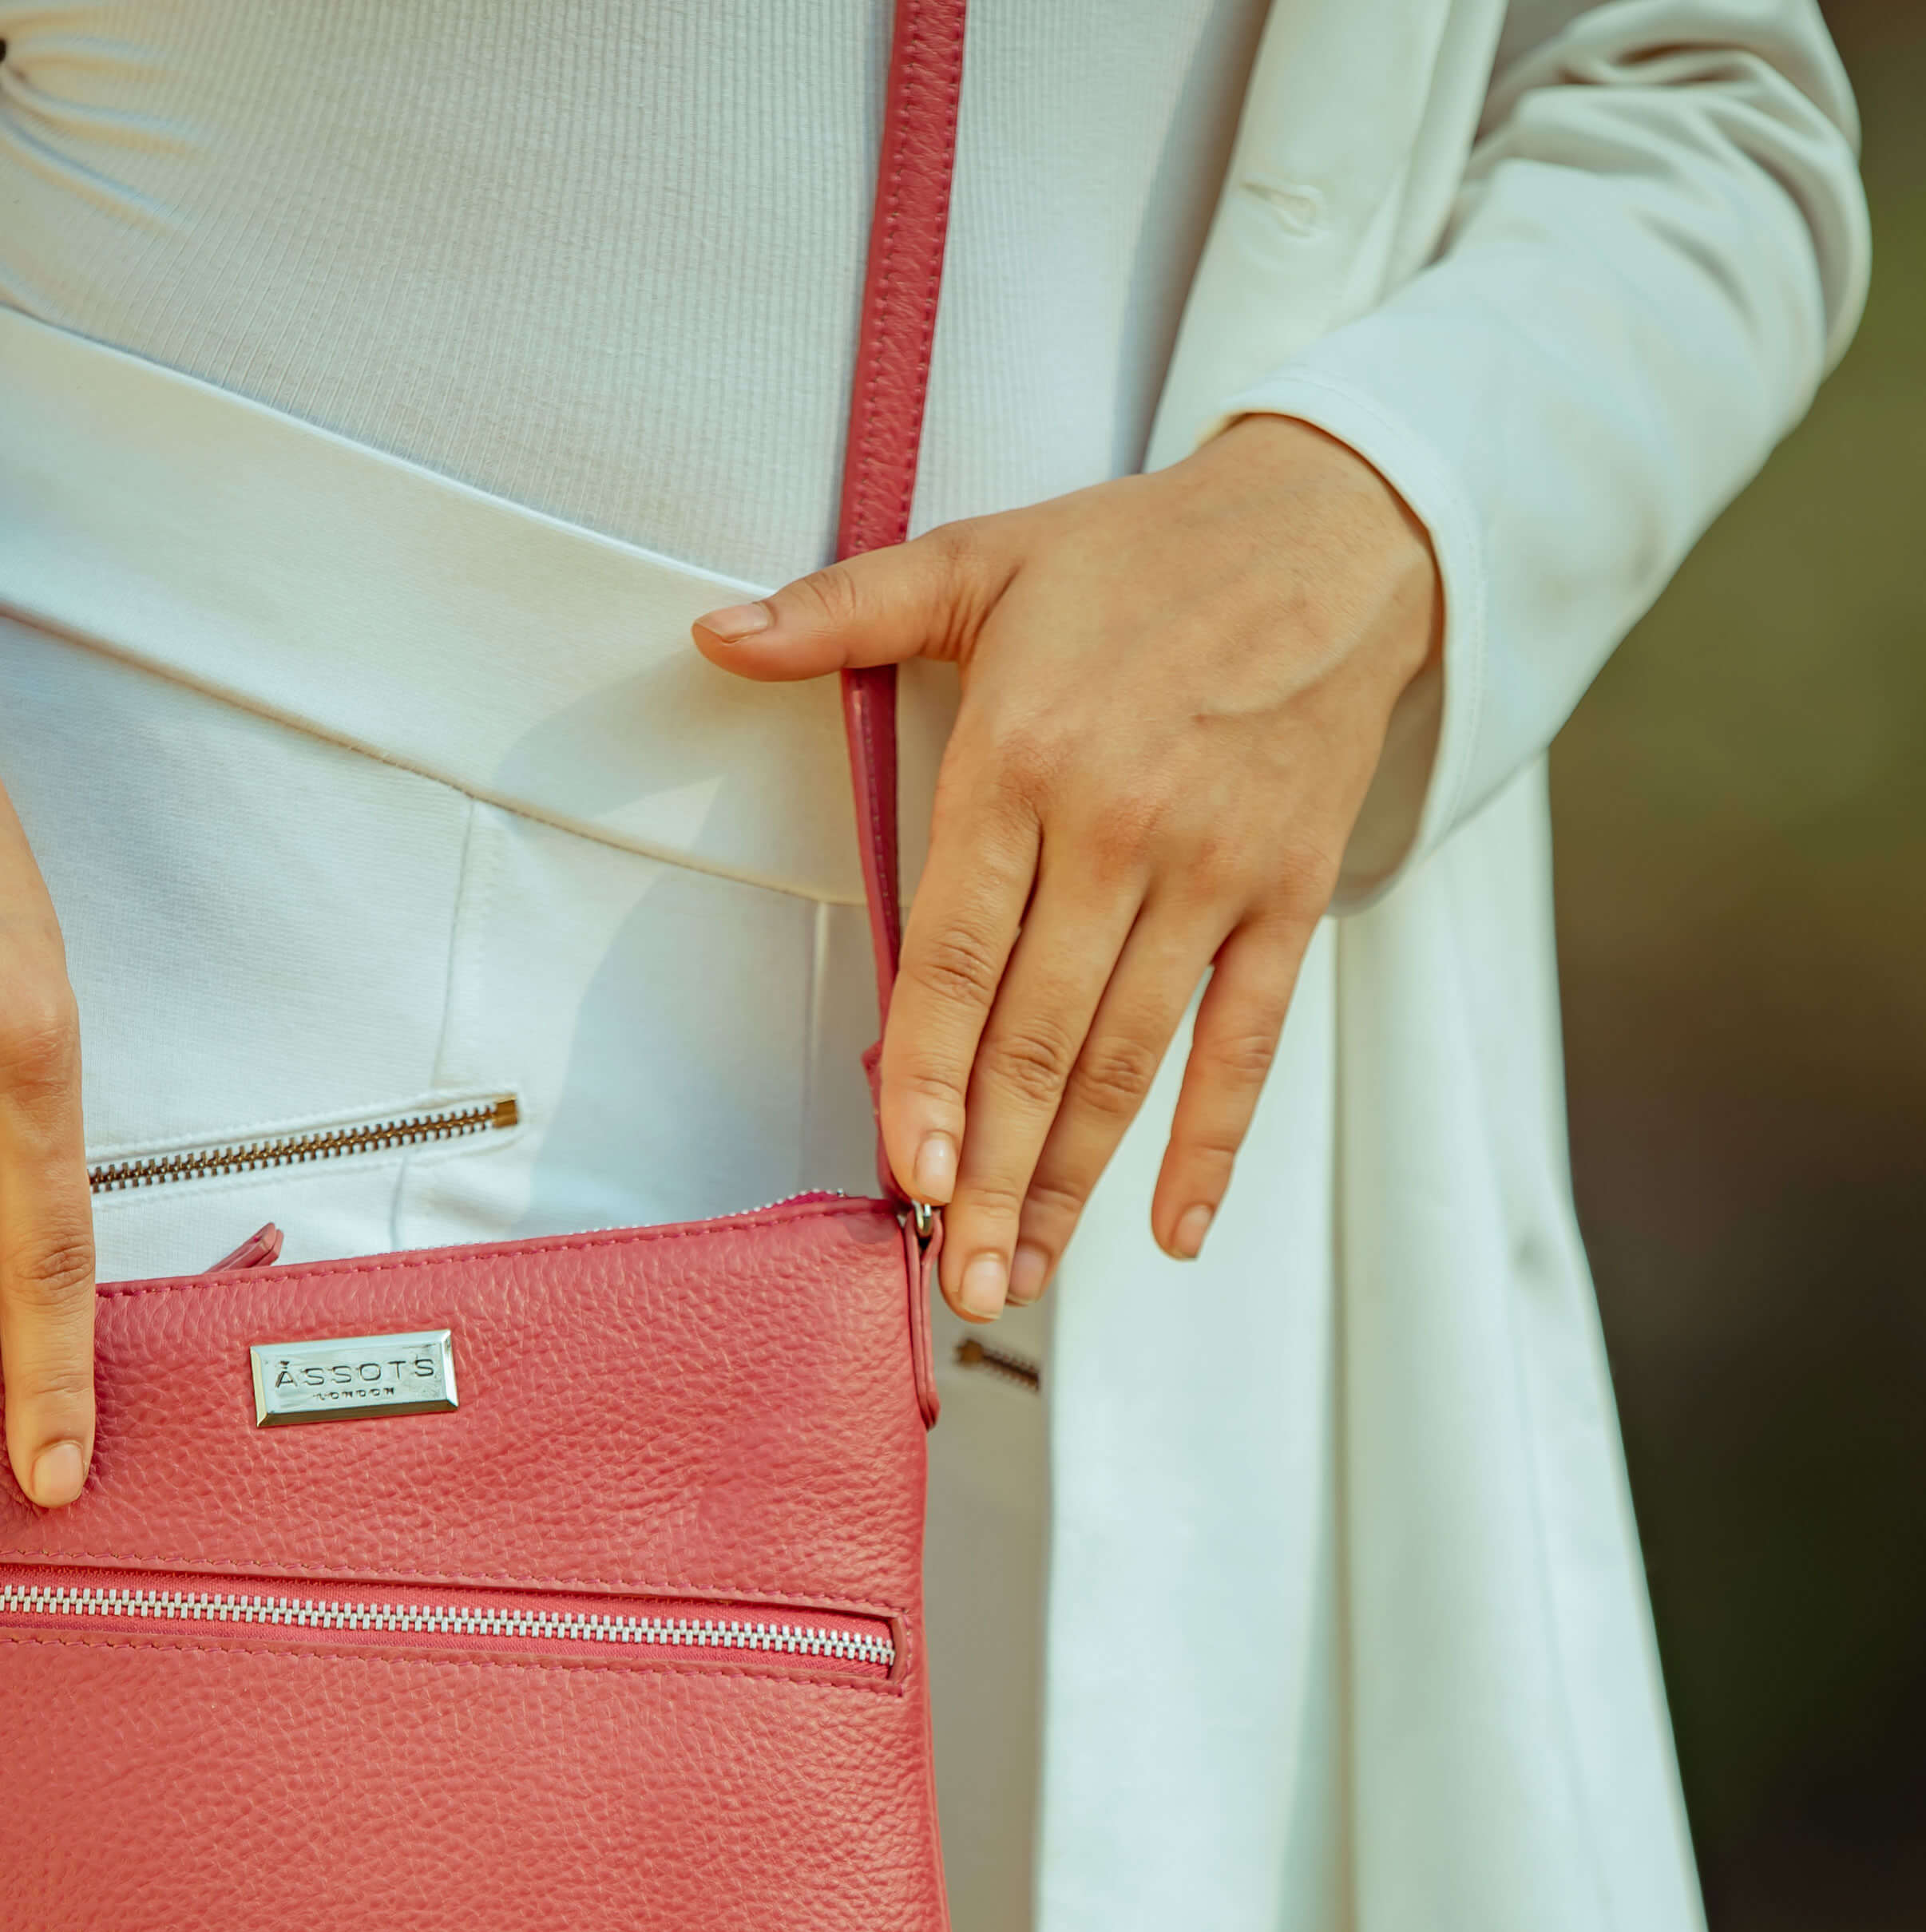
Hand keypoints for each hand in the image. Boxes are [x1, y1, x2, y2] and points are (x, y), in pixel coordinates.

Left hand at [693, 414, 1438, 1316]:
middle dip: (992, 1170)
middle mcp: (1121, 830)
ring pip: (1130, 1057)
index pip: (960, 951)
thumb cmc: (1144, 558)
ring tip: (1021, 1274)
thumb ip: (842, 610)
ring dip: (1073, 1180)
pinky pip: (1247, 1039)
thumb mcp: (982, 559)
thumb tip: (714, 635)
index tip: (907, 1173)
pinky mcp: (1288, 896)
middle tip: (957, 1279)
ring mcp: (1212, 873)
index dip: (929, 1072)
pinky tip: (1171, 1229)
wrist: (1341, 528)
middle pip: (1040, 1034)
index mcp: (1025, 760)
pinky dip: (1213, 1139)